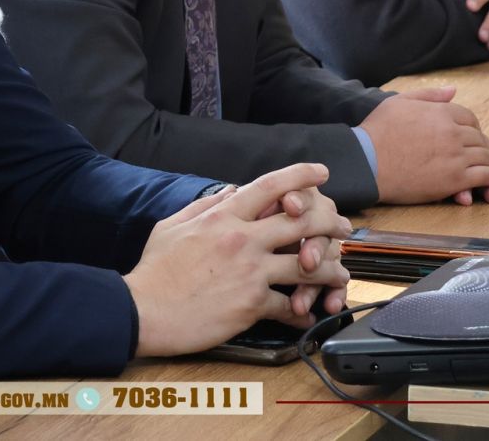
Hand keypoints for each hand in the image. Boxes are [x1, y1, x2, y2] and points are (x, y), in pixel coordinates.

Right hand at [123, 163, 351, 356]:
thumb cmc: (154, 270)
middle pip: (301, 221)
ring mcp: (250, 271)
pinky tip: (309, 315)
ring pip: (307, 264)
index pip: (270, 185)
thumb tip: (231, 192)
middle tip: (343, 226)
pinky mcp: (252, 304)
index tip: (321, 172)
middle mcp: (242, 239)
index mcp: (223, 216)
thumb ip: (204, 206)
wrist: (145, 310)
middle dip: (329, 221)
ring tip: (340, 272)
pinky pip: (290, 306)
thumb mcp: (172, 226)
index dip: (300, 175)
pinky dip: (303, 312)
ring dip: (329, 268)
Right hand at [361, 87, 488, 205]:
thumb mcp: (398, 102)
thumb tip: (453, 90)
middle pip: (480, 138)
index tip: (470, 137)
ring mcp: (456, 156)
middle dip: (483, 146)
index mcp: (440, 112)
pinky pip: (486, 176)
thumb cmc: (377, 132)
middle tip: (482, 155)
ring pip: (487, 157)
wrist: (367, 163)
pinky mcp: (455, 179)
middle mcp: (452, 132)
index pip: (470, 118)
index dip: (473, 128)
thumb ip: (428, 95)